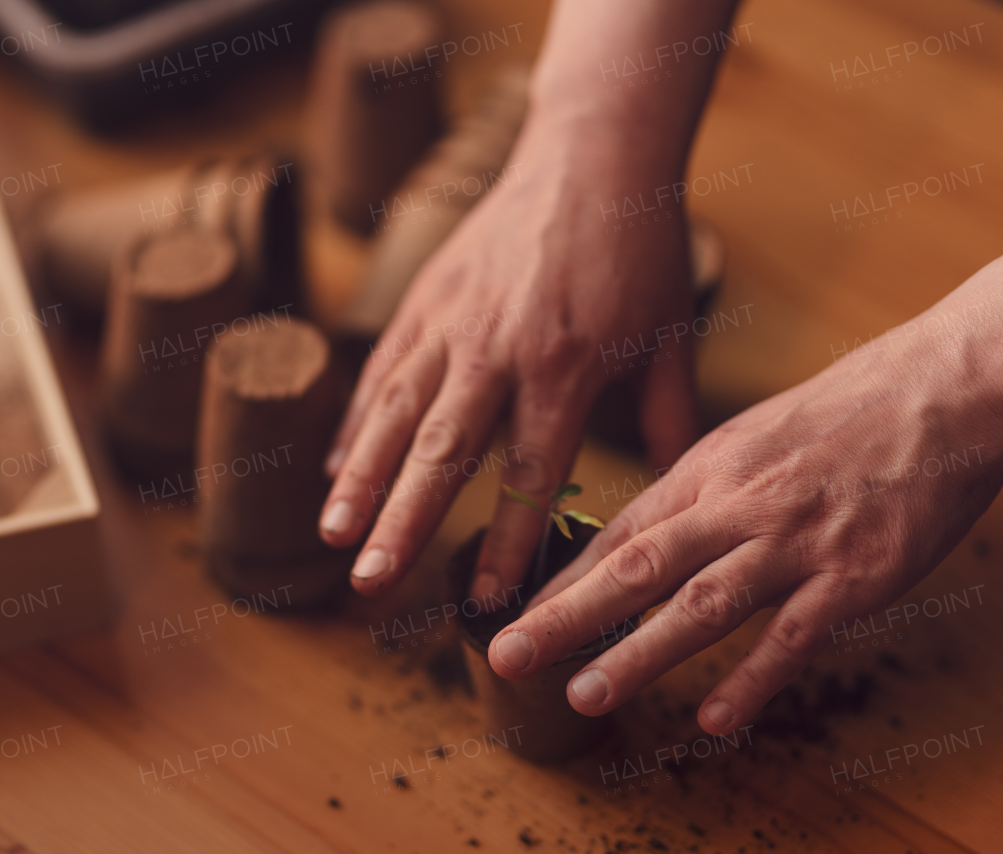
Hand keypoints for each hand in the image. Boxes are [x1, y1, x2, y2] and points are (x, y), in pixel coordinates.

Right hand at [317, 124, 699, 596]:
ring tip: (332, 535)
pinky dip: (357, 422)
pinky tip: (336, 468)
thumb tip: (678, 485)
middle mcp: (497, 348)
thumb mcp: (669, 332)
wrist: (591, 153)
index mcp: (564, 364)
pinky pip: (383, 370)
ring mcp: (451, 321)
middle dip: (402, 522)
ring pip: (395, 412)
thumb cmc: (638, 246)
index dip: (508, 538)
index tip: (487, 599)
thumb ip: (666, 413)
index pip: (530, 469)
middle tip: (372, 583)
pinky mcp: (425, 299)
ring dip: (361, 478)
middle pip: (442, 451)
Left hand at [487, 261, 1002, 734]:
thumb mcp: (753, 435)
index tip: (514, 615)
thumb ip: (700, 488)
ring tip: (585, 696)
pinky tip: (715, 721)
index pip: (619, 533)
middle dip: (565, 617)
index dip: (562, 580)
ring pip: (702, 604)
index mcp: (708, 468)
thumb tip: (647, 530)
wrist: (944, 387)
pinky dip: (753, 681)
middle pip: (637, 567)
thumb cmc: (847, 410)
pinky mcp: (856, 574)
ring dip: (638, 654)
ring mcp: (795, 540)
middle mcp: (738, 503)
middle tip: (508, 658)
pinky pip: (794, 636)